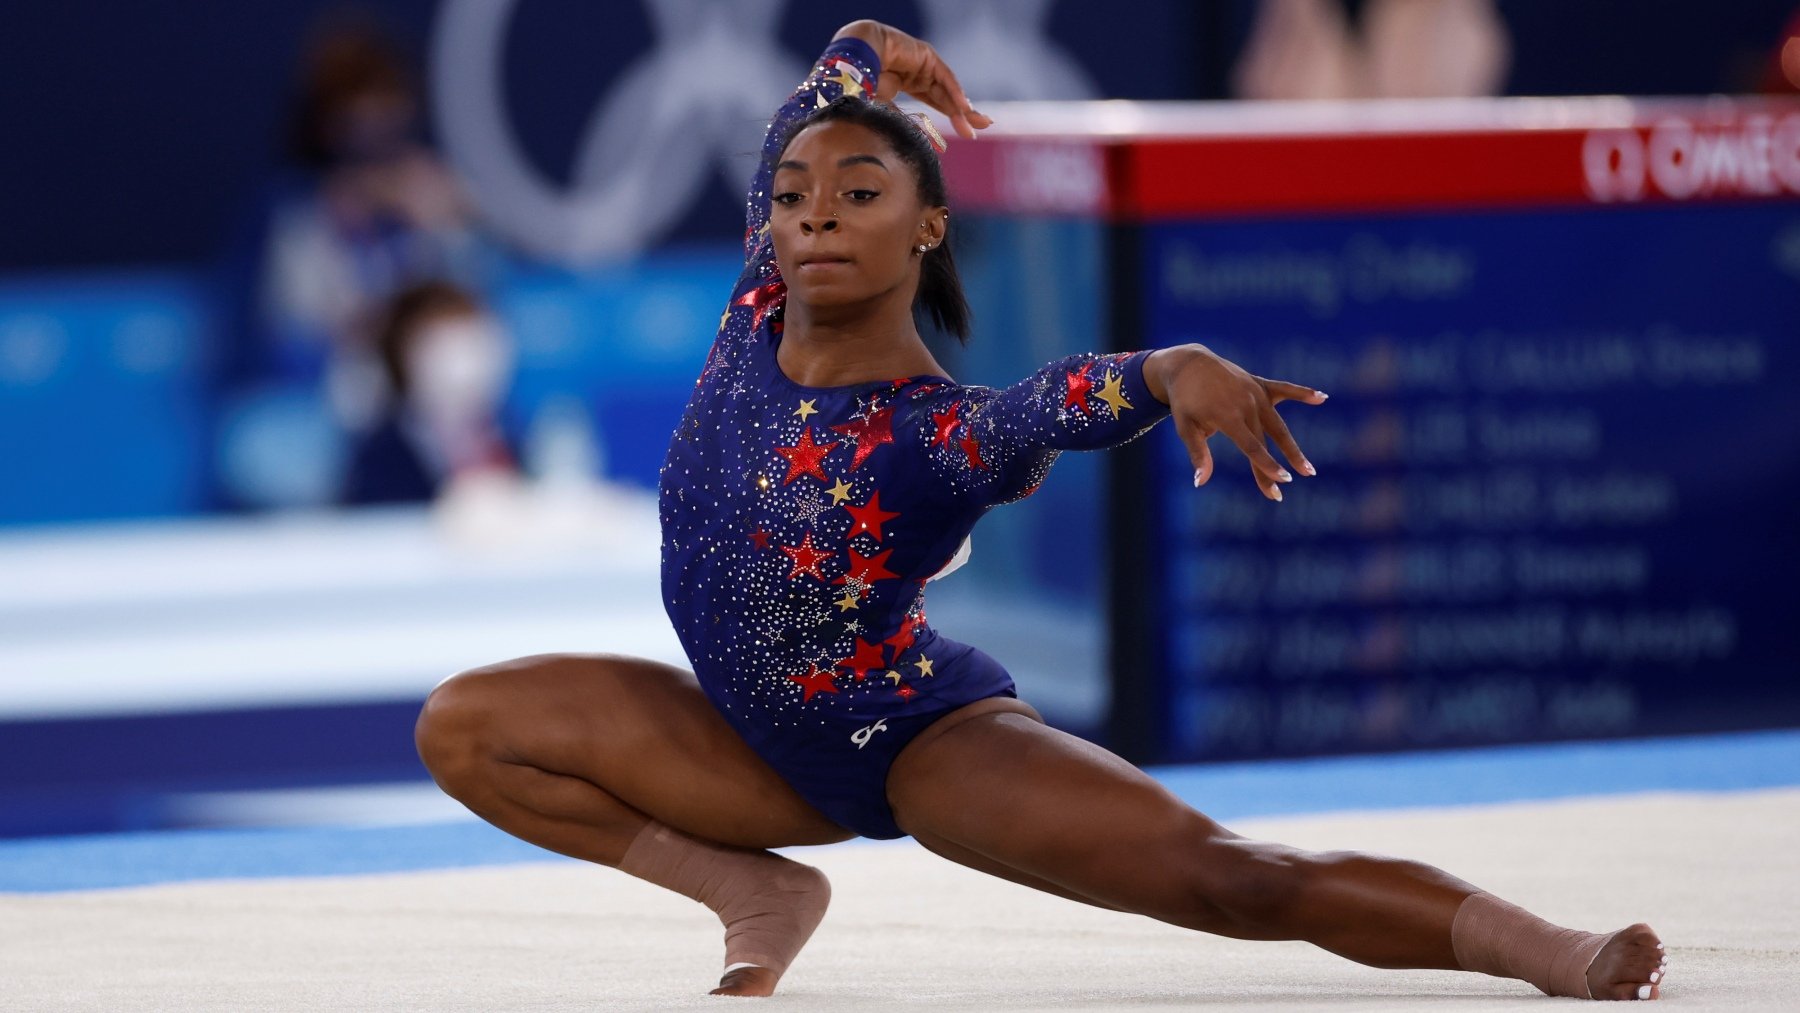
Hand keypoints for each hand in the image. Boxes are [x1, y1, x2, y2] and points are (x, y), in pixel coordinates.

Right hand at [833, 20, 993, 138]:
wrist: (852, 61)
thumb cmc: (860, 85)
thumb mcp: (885, 111)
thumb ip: (903, 123)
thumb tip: (920, 143)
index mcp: (906, 85)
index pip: (935, 103)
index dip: (950, 119)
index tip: (962, 137)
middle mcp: (918, 74)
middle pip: (946, 98)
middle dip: (964, 115)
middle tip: (980, 130)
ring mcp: (923, 65)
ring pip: (948, 90)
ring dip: (963, 108)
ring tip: (979, 124)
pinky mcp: (926, 56)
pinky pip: (944, 78)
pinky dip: (955, 93)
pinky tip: (964, 108)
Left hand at [1147, 344, 1326, 501]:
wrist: (1188, 364)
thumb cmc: (1185, 401)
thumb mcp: (1185, 427)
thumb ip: (1198, 454)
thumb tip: (1200, 483)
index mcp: (1228, 416)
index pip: (1251, 446)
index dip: (1266, 465)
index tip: (1281, 481)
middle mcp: (1246, 405)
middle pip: (1265, 441)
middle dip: (1275, 468)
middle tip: (1285, 490)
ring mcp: (1255, 393)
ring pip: (1279, 425)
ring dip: (1293, 448)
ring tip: (1308, 470)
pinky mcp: (1260, 384)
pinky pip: (1285, 389)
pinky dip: (1303, 392)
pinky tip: (1323, 398)